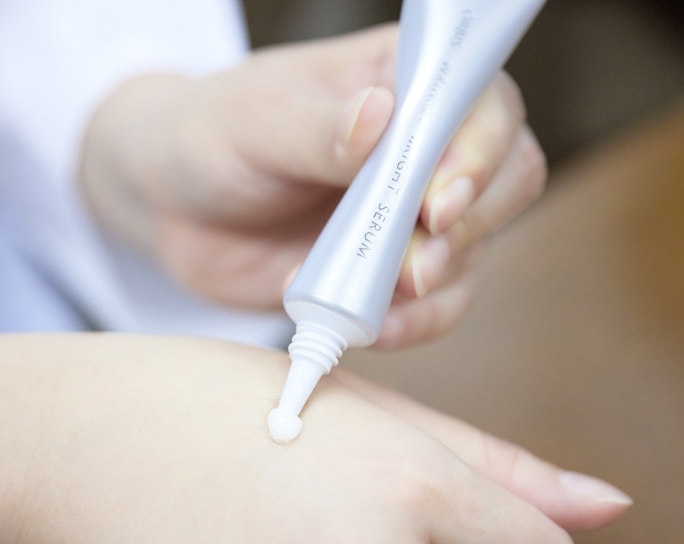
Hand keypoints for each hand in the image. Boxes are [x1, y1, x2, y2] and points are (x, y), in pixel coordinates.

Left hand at [81, 24, 546, 349]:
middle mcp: (425, 142)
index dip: (479, 153)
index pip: (484, 104)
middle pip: (507, 176)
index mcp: (402, 79)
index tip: (434, 202)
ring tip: (371, 295)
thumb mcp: (253, 124)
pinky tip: (368, 325)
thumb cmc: (212, 137)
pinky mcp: (395, 269)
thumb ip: (318, 129)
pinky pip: (438, 304)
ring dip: (435, 282)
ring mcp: (414, 210)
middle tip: (411, 261)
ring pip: (478, 248)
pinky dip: (413, 323)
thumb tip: (379, 118)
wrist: (175, 206)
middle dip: (467, 226)